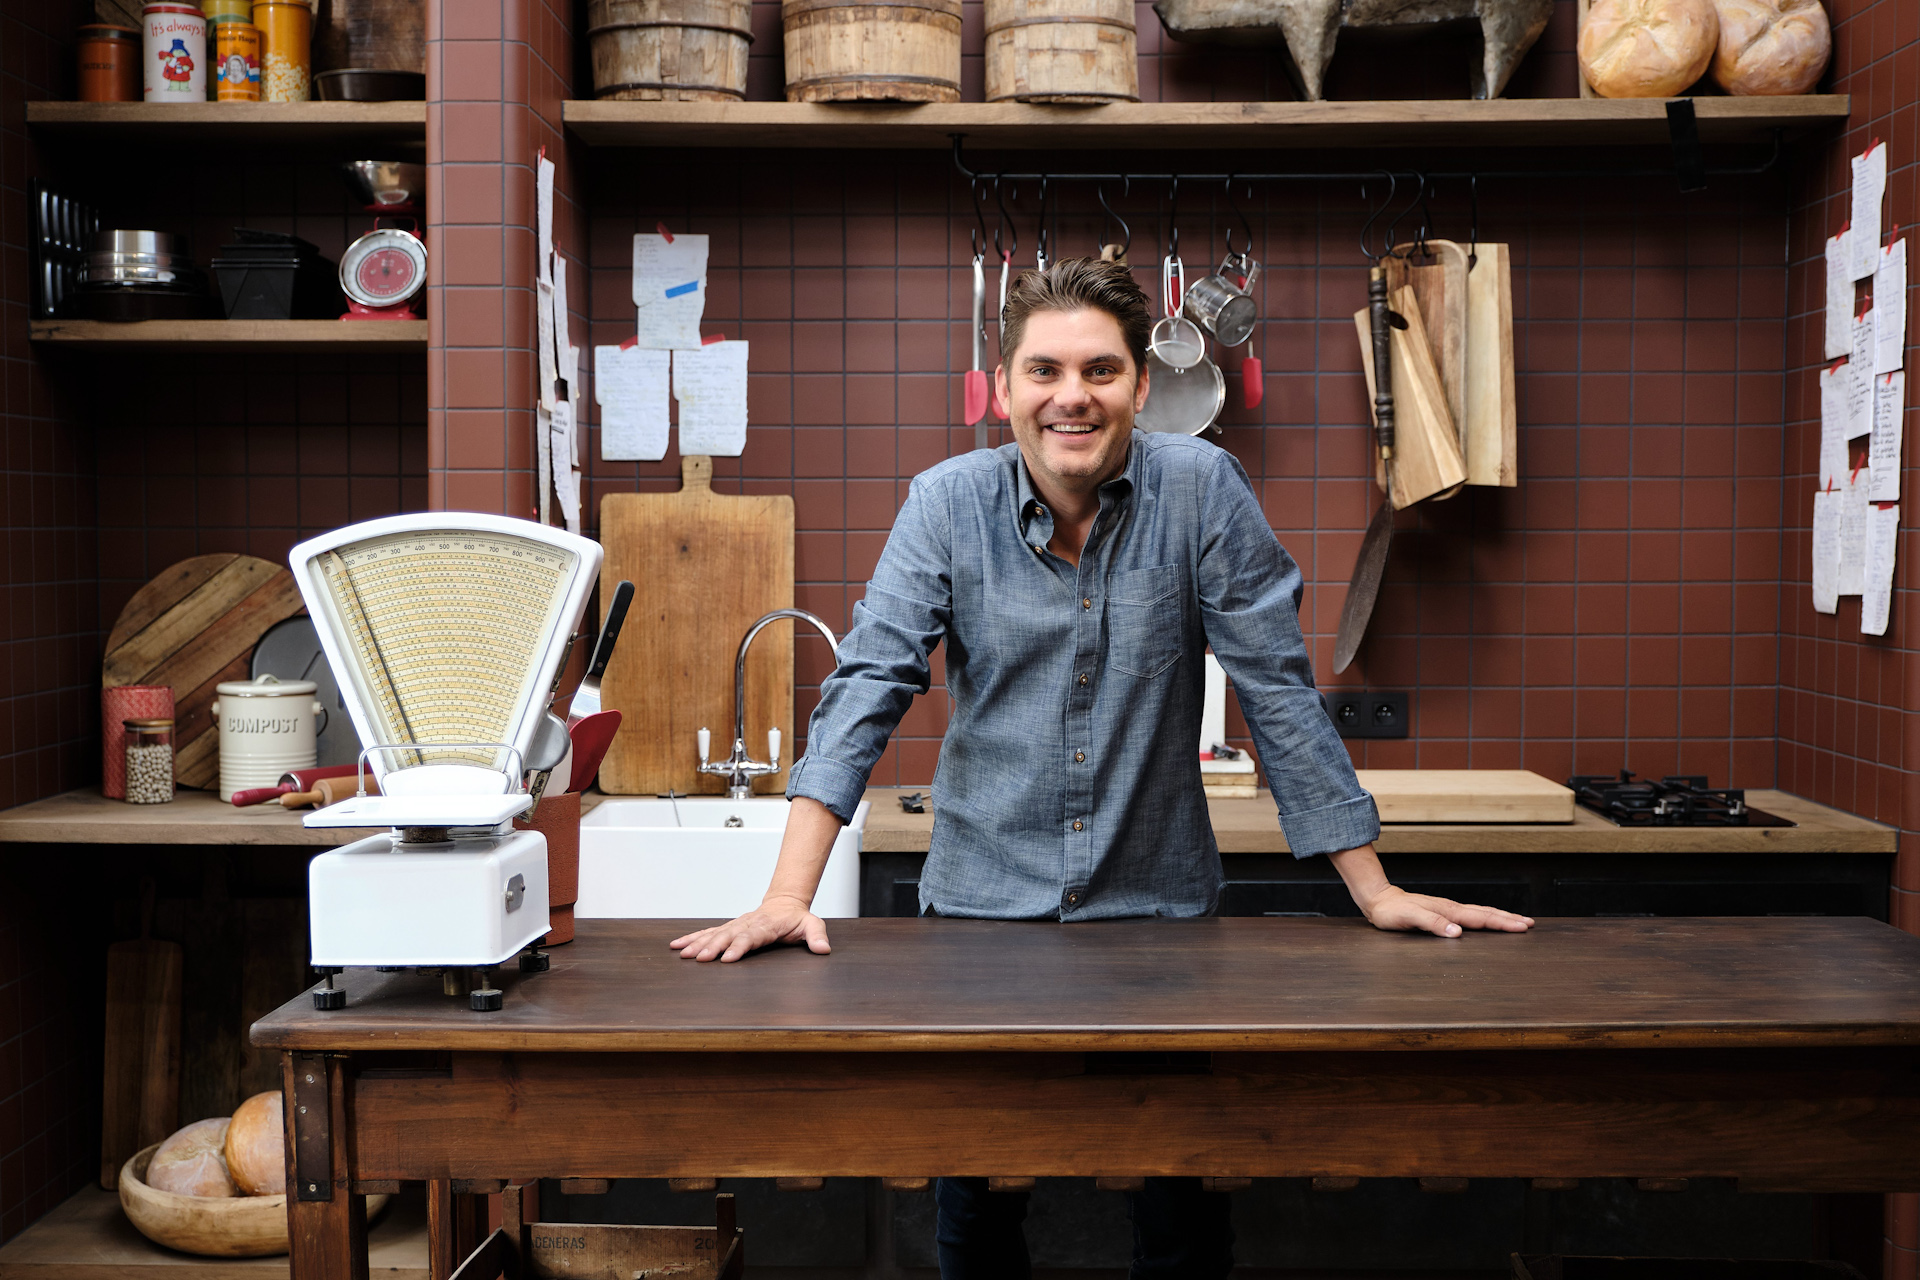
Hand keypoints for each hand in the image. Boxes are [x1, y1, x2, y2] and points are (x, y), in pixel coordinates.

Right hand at [668, 895, 830, 962]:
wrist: (784, 903)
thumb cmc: (796, 918)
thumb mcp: (812, 924)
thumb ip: (817, 936)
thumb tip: (823, 948)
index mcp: (766, 925)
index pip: (751, 937)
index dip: (739, 947)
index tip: (727, 958)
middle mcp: (748, 924)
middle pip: (728, 935)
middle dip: (713, 947)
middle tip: (700, 959)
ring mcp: (736, 925)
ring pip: (715, 934)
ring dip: (698, 944)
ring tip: (684, 954)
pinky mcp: (729, 928)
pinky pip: (708, 932)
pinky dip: (693, 938)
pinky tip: (678, 946)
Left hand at [1359, 885, 1532, 937]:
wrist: (1380, 901)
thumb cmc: (1392, 912)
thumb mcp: (1410, 919)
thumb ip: (1433, 924)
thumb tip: (1457, 933)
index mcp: (1448, 911)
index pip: (1481, 918)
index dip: (1502, 923)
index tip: (1522, 926)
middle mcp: (1451, 909)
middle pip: (1486, 914)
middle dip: (1509, 919)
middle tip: (1530, 924)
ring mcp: (1448, 909)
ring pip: (1481, 913)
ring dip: (1501, 917)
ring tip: (1518, 921)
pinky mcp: (1443, 912)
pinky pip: (1471, 915)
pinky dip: (1486, 918)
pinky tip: (1488, 921)